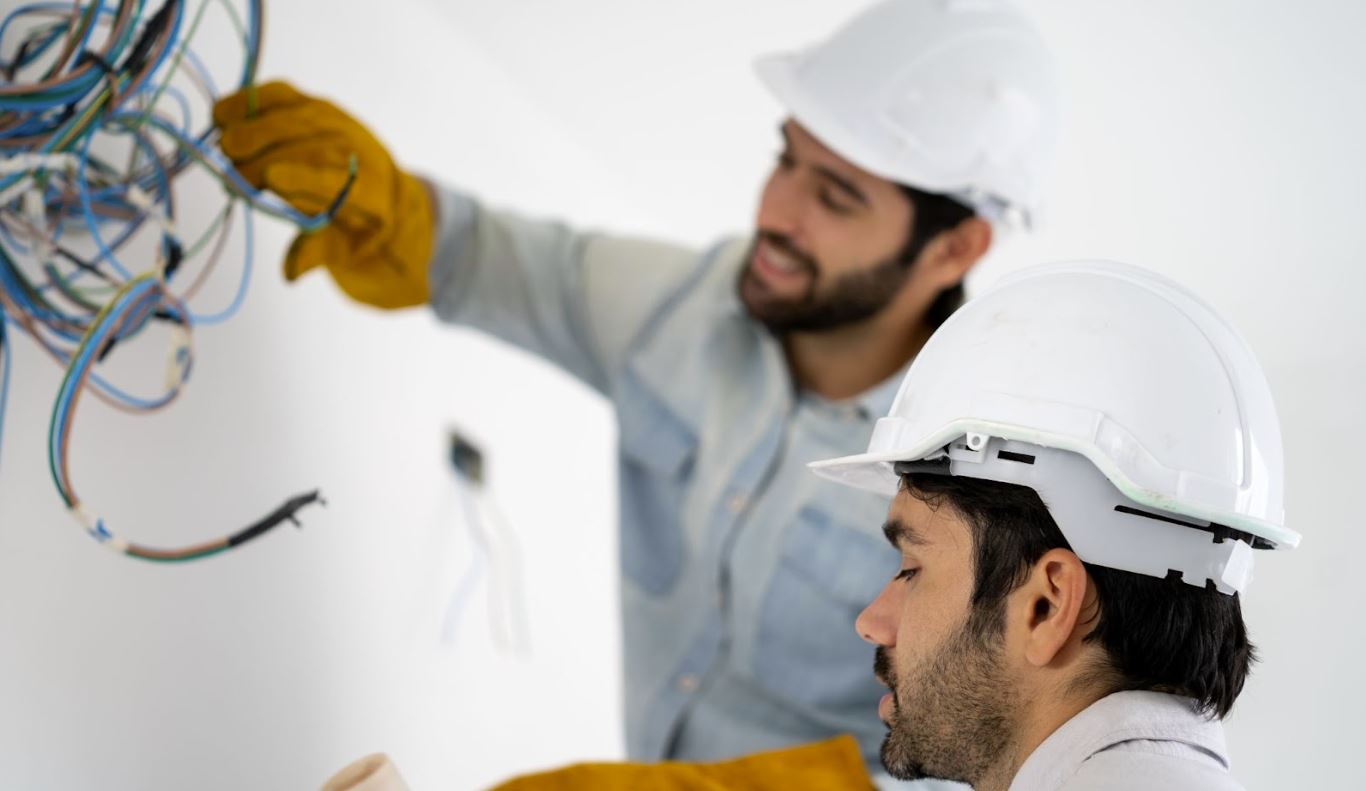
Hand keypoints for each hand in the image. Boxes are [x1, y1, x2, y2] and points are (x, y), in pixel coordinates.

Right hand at [213, 81, 434, 308]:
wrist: (386, 191)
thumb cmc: (359, 226)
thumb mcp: (345, 250)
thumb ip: (317, 255)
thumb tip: (290, 272)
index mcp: (368, 189)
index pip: (335, 178)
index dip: (303, 177)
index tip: (270, 180)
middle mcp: (355, 148)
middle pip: (307, 145)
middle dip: (264, 156)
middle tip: (230, 176)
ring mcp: (335, 121)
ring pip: (292, 115)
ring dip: (252, 128)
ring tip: (224, 147)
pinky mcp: (315, 104)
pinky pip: (281, 94)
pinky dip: (249, 100)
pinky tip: (223, 114)